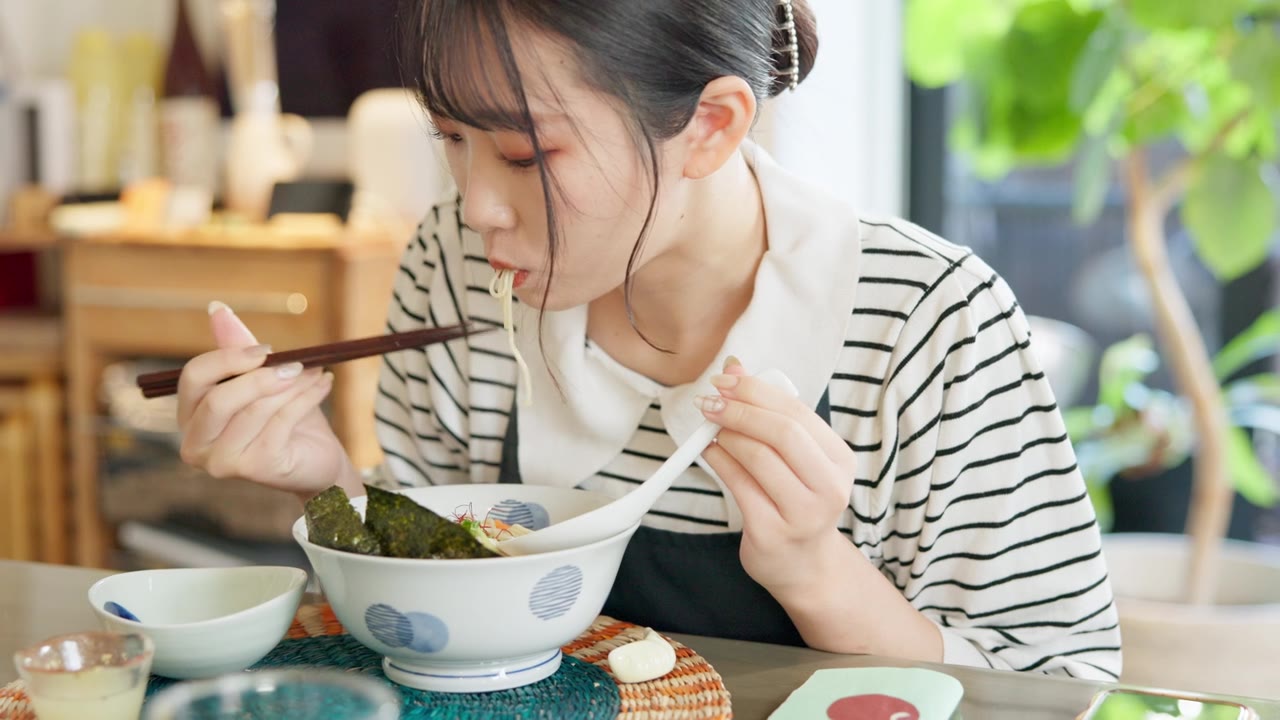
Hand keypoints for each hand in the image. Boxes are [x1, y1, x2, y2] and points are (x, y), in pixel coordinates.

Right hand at [176, 301, 359, 497]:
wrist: (317, 459)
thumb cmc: (284, 418)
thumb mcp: (261, 378)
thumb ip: (238, 348)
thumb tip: (216, 308)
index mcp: (190, 416)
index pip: (193, 378)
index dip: (229, 358)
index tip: (267, 349)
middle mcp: (195, 444)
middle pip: (219, 400)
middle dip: (261, 376)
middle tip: (296, 363)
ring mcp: (222, 462)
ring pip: (255, 410)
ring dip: (292, 385)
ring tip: (316, 372)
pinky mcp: (254, 469)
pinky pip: (281, 422)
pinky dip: (307, 398)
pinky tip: (324, 385)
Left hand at [696, 358, 857, 595]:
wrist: (804, 566)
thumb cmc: (797, 501)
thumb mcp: (796, 457)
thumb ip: (770, 414)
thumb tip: (734, 367)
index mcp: (840, 460)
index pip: (798, 413)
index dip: (756, 391)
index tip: (725, 380)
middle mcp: (830, 487)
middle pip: (782, 432)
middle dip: (739, 410)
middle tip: (710, 401)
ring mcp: (803, 514)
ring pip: (758, 457)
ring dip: (726, 435)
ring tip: (711, 429)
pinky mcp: (772, 532)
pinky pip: (738, 485)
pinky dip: (719, 461)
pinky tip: (710, 453)